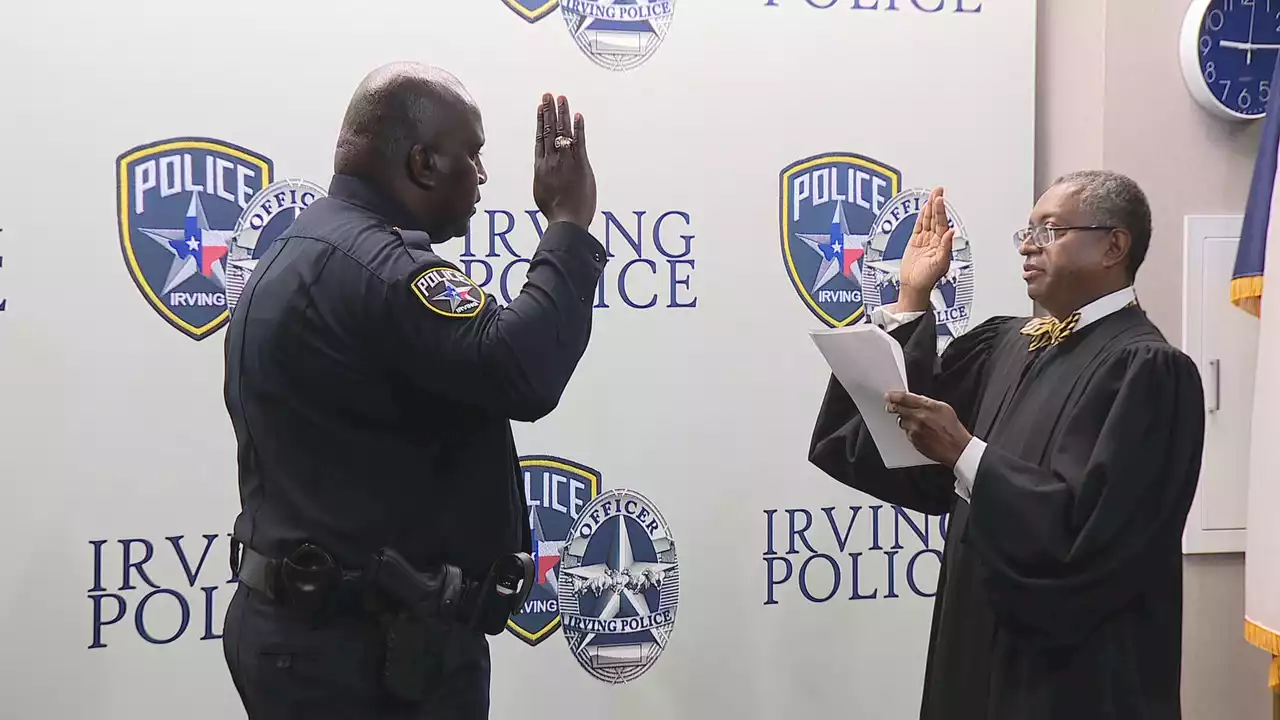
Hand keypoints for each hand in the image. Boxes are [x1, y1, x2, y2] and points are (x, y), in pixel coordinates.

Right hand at [533, 93, 596, 229]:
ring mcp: (566, 161)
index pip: (540, 137)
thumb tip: (543, 171)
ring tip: (561, 99)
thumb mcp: (541, 191)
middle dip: (549, 111)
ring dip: (562, 114)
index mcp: (540, 166)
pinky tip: (578, 116)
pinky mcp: (581, 165)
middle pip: (549, 130)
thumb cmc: (555, 211)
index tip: (541, 107)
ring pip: (563, 132)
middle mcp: (552, 160)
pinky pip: (579, 142)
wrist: (566, 220)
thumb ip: (543, 177)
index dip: (540, 121)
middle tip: (548, 95)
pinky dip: (578, 128)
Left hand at [885, 390, 970, 466]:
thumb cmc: (953, 429)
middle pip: (898, 409)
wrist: (957, 448)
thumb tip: (913, 400)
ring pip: (901, 421)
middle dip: (893, 406)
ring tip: (916, 422)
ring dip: (905, 420)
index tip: (888, 395)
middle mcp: (920, 417)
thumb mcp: (944, 409)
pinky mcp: (913, 440)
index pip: (906, 398)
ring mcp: (915, 430)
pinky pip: (907, 432)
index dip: (894, 396)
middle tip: (890, 406)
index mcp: (929, 407)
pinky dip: (910, 431)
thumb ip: (927, 403)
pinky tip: (921, 432)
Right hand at [896, 187, 953, 311]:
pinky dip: (922, 217)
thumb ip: (945, 248)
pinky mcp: (916, 242)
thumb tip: (952, 232)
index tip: (940, 199)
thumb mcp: (939, 264)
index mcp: (942, 244)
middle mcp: (935, 240)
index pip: (942, 223)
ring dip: (930, 207)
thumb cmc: (928, 280)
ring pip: (928, 220)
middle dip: (937, 203)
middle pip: (936, 218)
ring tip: (933, 195)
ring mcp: (925, 240)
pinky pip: (919, 226)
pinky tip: (924, 208)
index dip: (941, 210)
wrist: (914, 287)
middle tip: (938, 190)